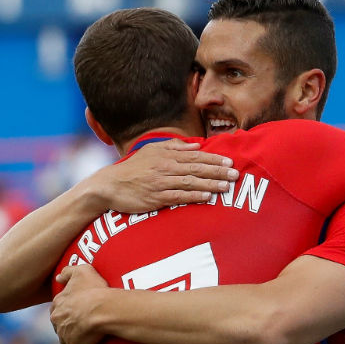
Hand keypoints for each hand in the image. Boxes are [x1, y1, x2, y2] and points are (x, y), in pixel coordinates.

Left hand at [51, 264, 109, 343]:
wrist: (103, 310)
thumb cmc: (94, 290)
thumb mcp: (82, 271)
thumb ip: (68, 271)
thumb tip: (58, 277)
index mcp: (58, 304)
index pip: (57, 309)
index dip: (65, 311)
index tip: (73, 312)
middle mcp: (58, 321)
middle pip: (59, 326)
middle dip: (65, 327)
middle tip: (78, 326)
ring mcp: (65, 336)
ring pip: (65, 341)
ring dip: (70, 342)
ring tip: (82, 341)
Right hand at [86, 139, 238, 212]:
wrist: (109, 186)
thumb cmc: (132, 169)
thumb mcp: (151, 151)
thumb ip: (174, 147)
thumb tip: (197, 146)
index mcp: (166, 155)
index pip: (195, 156)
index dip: (214, 159)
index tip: (230, 161)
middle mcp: (165, 167)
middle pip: (197, 168)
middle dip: (218, 171)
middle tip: (235, 174)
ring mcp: (161, 183)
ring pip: (191, 181)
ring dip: (210, 184)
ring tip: (227, 186)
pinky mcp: (156, 198)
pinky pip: (179, 196)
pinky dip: (194, 196)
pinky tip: (207, 197)